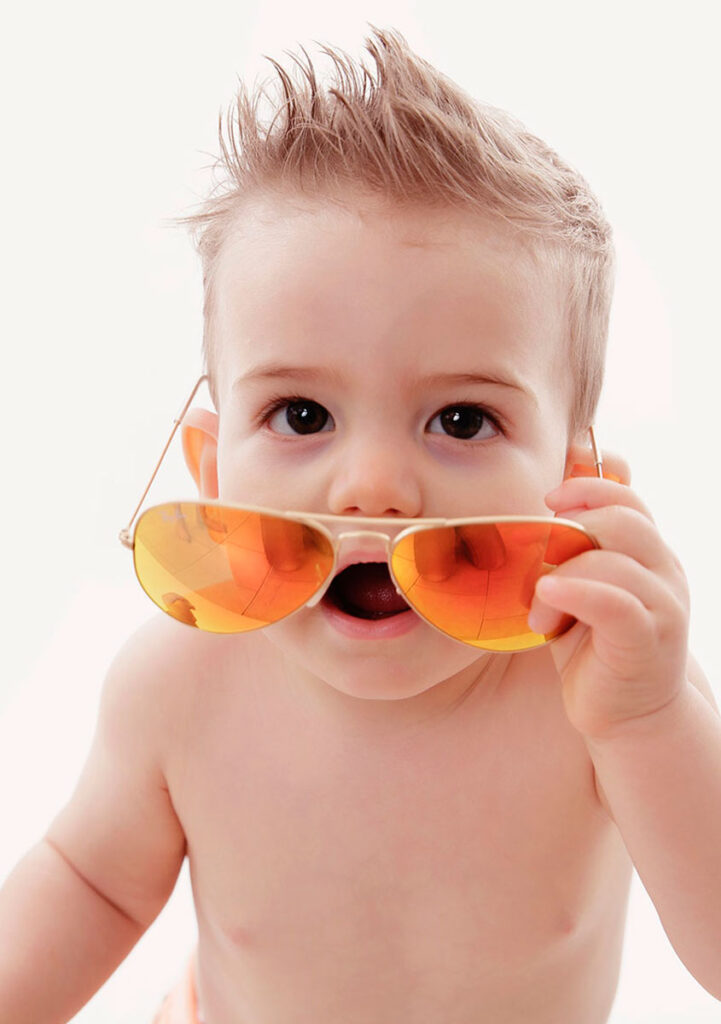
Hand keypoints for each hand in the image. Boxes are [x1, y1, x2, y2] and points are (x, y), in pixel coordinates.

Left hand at [528, 454, 690, 739]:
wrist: (628, 715)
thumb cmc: (594, 647)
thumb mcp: (580, 587)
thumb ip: (572, 548)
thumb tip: (545, 504)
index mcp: (647, 551)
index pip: (626, 497)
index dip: (587, 486)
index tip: (549, 498)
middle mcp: (663, 570)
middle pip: (620, 519)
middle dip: (568, 529)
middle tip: (537, 561)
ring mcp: (663, 604)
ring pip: (610, 559)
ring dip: (559, 578)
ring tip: (539, 612)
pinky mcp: (648, 639)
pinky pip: (613, 602)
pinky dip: (575, 592)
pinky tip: (546, 597)